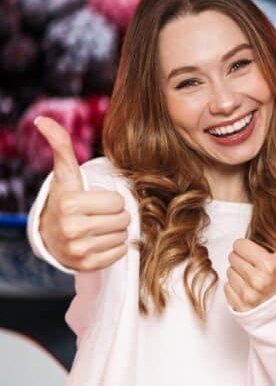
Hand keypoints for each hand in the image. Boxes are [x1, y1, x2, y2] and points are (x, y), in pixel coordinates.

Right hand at [36, 116, 130, 271]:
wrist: (50, 235)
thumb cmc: (65, 200)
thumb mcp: (65, 174)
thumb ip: (61, 146)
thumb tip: (42, 120)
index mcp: (69, 204)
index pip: (118, 202)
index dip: (111, 200)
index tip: (96, 201)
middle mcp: (72, 229)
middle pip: (124, 219)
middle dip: (116, 215)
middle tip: (99, 215)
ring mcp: (79, 249)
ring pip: (123, 236)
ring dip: (116, 231)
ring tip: (98, 227)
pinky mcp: (86, 265)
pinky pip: (120, 252)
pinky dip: (115, 247)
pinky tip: (99, 241)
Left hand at [225, 217, 275, 312]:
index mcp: (270, 265)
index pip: (238, 245)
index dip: (249, 249)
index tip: (260, 257)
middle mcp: (258, 281)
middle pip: (232, 257)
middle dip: (243, 261)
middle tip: (257, 268)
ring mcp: (248, 296)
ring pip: (228, 272)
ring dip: (239, 275)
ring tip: (253, 280)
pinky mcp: (239, 306)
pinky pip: (226, 288)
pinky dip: (235, 289)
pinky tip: (249, 291)